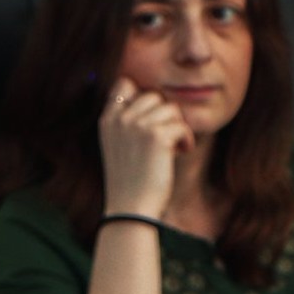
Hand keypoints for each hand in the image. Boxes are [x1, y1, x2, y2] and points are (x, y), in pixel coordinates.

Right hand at [98, 75, 192, 219]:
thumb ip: (127, 121)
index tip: (152, 118)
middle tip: (167, 137)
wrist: (130, 209)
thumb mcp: (118, 146)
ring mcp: (137, 126)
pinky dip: (186, 139)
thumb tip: (157, 100)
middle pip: (154, 96)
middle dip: (165, 116)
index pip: (125, 84)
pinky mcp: (156, 137)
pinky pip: (182, 125)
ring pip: (171, 109)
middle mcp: (120, 119)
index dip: (143, 96)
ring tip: (174, 146)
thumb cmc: (128, 181)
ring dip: (177, 127)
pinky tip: (182, 152)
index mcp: (107, 120)